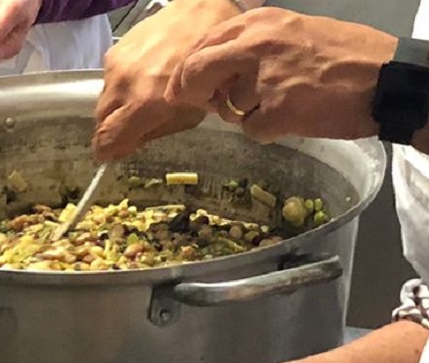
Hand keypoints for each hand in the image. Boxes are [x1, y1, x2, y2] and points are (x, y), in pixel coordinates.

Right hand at [93, 0, 242, 160]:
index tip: (114, 153)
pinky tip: (144, 77)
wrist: (203, 15)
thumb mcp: (191, 113)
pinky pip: (109, 80)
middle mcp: (123, 86)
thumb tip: (129, 144)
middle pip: (101, 122)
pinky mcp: (114, 53)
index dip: (108, 152)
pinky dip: (121, 85)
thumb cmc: (207, 69)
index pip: (106, 140)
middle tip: (134, 126)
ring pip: (104, 100)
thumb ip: (155, 131)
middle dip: (114, 128)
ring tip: (143, 96)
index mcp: (145, 104)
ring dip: (118, 106)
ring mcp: (116, 67)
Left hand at [165, 8, 396, 143]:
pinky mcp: (276, 111)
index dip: (187, 70)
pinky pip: (251, 131)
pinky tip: (292, 119)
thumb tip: (214, 72)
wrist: (389, 80)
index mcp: (259, 23)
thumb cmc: (344, 56)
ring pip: (226, 106)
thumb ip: (251, 47)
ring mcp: (265, 79)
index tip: (182, 86)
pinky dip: (266, 131)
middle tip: (200, 105)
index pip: (202, 43)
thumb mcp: (294, 33)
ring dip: (244, 114)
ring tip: (280, 104)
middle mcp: (257, 45)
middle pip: (197, 71)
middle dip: (190, 92)